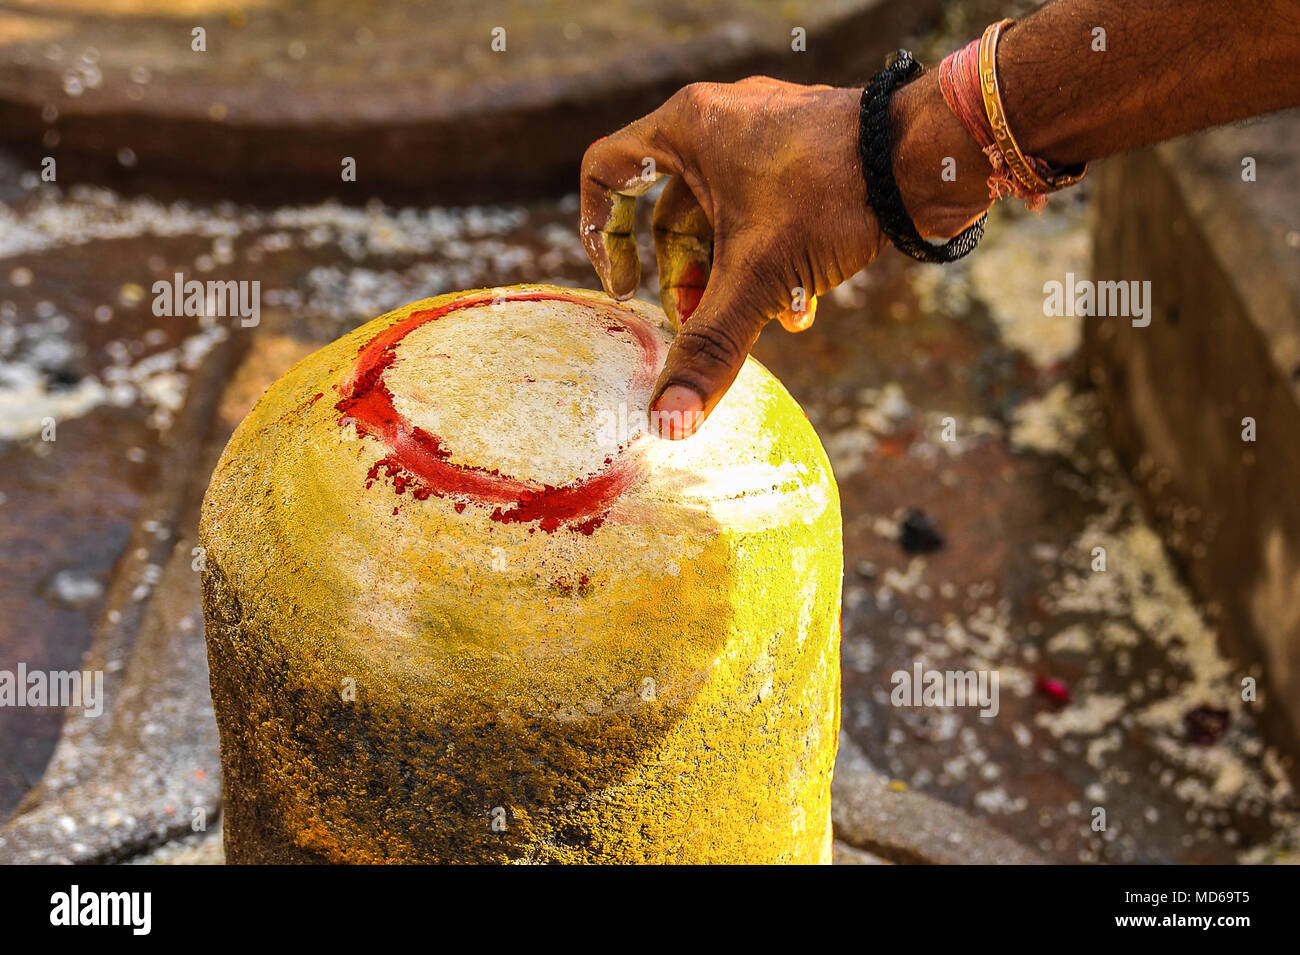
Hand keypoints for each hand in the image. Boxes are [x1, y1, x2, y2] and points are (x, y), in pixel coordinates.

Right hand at [579, 74, 988, 437]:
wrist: (926, 160)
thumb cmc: (833, 196)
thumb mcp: (758, 278)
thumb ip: (709, 348)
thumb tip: (667, 421)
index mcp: (687, 129)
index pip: (606, 171)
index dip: (602, 235)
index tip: (625, 288)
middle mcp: (720, 123)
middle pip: (670, 215)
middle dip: (687, 280)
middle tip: (705, 321)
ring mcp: (765, 134)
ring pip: (722, 219)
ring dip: (733, 278)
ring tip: (766, 322)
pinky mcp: (805, 151)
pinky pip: (765, 210)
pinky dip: (771, 257)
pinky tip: (802, 308)